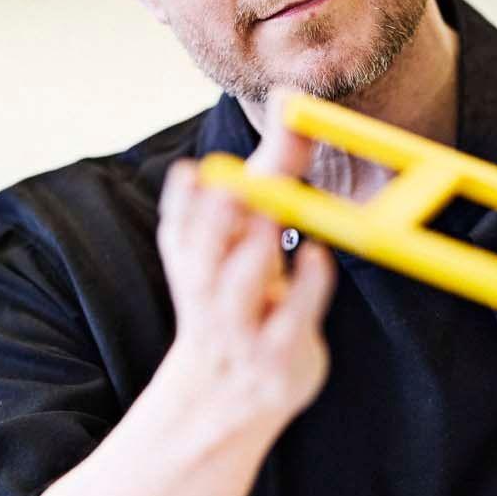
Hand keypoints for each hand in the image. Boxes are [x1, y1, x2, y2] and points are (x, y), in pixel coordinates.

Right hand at [156, 89, 335, 428]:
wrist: (231, 397)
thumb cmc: (245, 299)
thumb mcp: (253, 231)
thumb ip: (274, 169)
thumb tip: (290, 98)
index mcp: (194, 260)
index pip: (179, 229)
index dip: (185, 203)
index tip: (193, 173)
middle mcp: (209, 292)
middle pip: (204, 254)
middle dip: (214, 221)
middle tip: (231, 187)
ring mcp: (241, 327)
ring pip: (238, 289)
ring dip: (251, 256)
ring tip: (267, 222)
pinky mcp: (278, 354)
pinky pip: (291, 320)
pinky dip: (304, 289)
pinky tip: (317, 257)